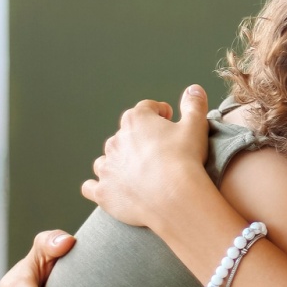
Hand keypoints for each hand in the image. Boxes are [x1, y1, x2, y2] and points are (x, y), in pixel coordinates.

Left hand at [81, 86, 210, 230]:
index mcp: (136, 120)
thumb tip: (194, 89)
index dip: (161, 114)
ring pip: (107, 159)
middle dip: (141, 139)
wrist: (174, 197)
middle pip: (126, 134)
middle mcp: (115, 140)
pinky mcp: (103, 191)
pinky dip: (99, 185)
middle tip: (161, 152)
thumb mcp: (196, 126)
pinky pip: (91, 186)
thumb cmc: (185, 160)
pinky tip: (111, 187)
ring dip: (119, 161)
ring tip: (137, 171)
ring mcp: (107, 166)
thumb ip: (193, 105)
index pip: (147, 108)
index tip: (171, 122)